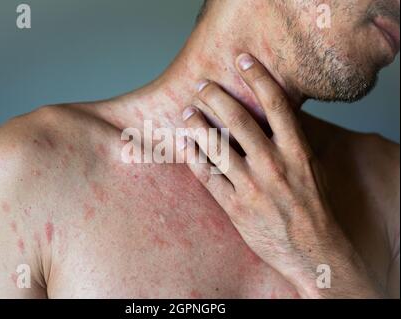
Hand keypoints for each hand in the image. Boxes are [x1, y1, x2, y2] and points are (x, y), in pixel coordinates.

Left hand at [180, 53, 382, 297]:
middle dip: (217, 97)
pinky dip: (193, 158)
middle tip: (203, 85)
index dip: (258, 77)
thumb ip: (292, 142)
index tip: (242, 59)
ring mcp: (252, 186)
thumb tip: (274, 116)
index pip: (276, 104)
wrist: (313, 251)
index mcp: (296, 151)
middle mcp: (273, 164)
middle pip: (238, 120)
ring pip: (216, 146)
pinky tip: (184, 145)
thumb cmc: (313, 207)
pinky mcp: (235, 206)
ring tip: (186, 111)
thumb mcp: (312, 169)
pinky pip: (207, 176)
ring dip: (198, 124)